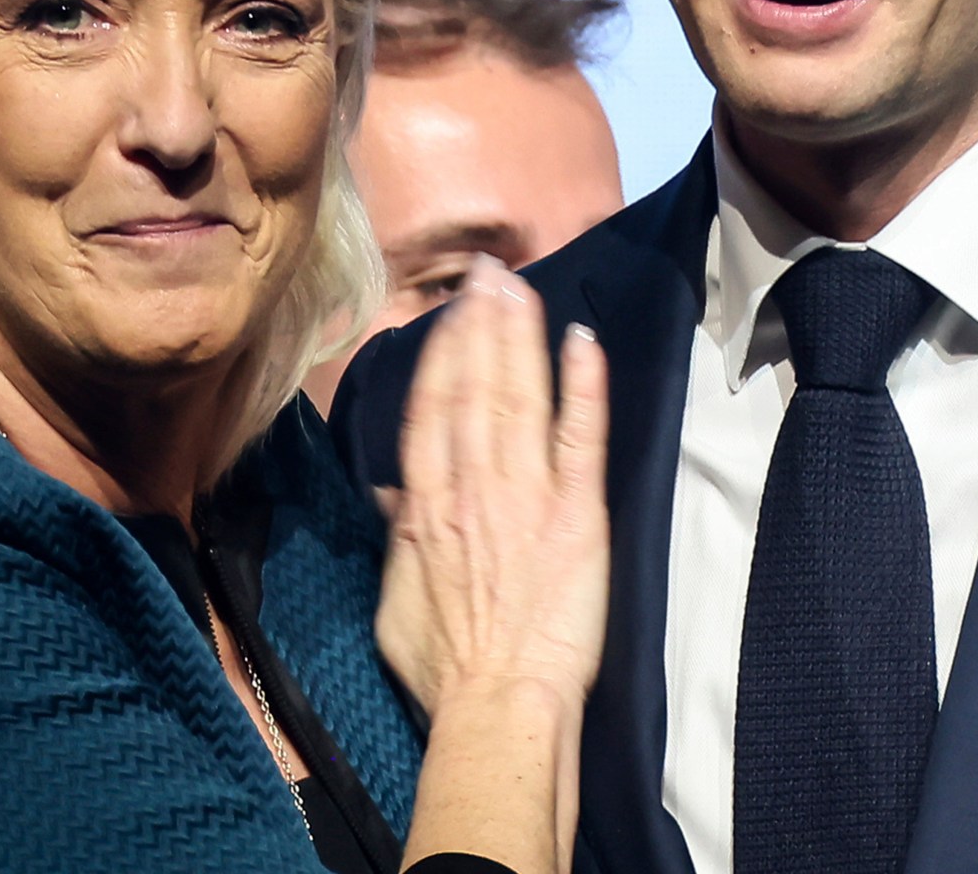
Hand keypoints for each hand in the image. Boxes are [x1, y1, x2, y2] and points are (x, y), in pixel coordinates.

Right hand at [376, 256, 609, 720]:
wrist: (500, 704)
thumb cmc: (446, 667)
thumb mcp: (395, 601)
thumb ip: (399, 540)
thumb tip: (397, 496)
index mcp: (426, 506)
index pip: (431, 409)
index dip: (441, 353)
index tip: (450, 312)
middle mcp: (472, 487)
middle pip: (473, 388)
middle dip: (479, 325)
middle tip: (487, 273)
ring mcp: (526, 496)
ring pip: (518, 398)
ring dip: (518, 337)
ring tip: (519, 287)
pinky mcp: (577, 514)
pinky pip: (579, 438)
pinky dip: (581, 387)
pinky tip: (582, 342)